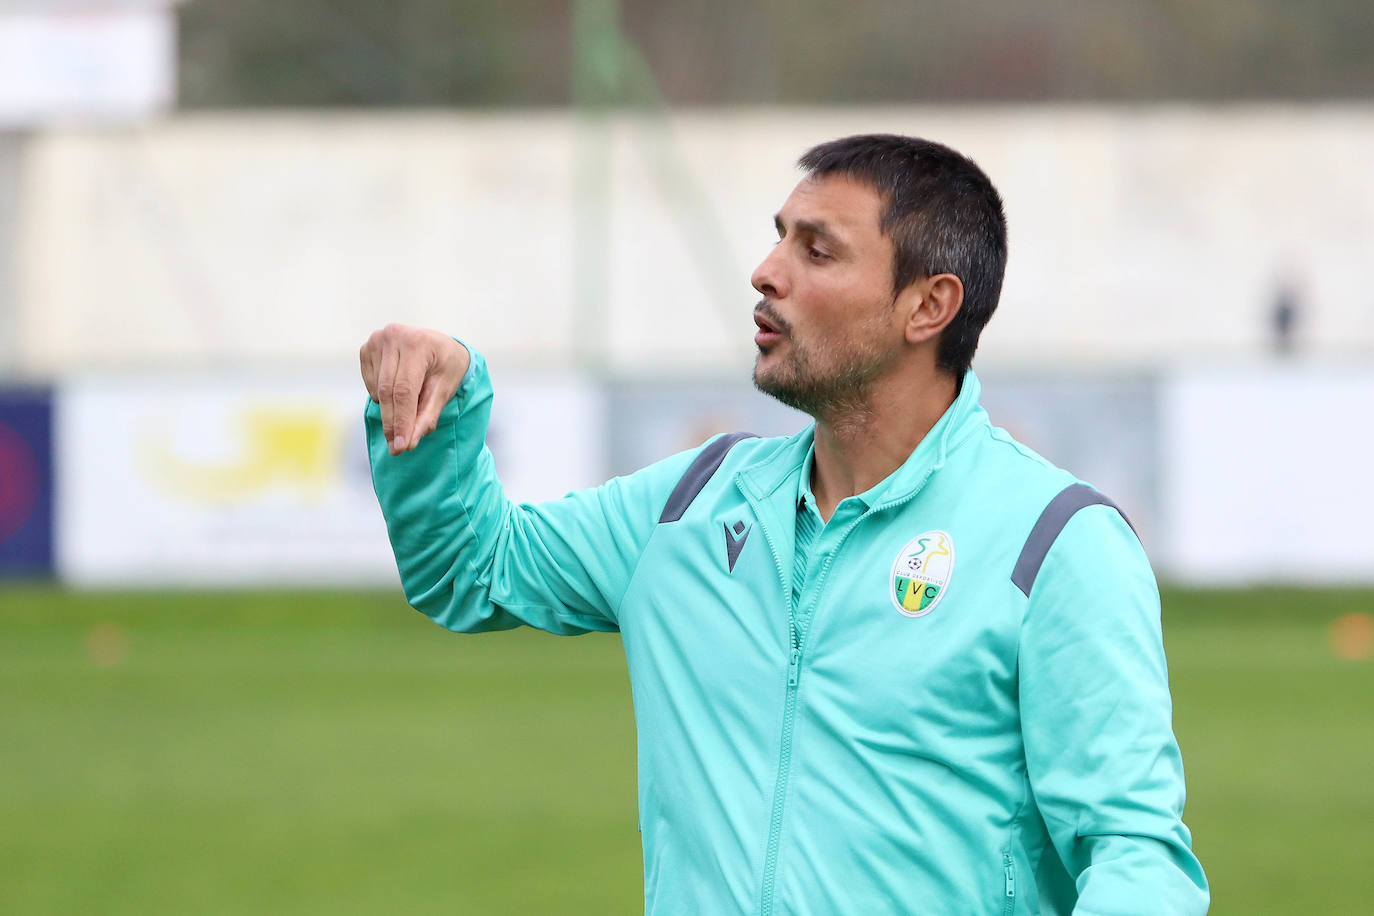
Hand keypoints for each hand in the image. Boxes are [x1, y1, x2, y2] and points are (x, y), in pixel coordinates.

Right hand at [359, 325, 470, 455]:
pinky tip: (398, 389)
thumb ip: (427, 415)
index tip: (401, 446)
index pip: (404, 390)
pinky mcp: (366, 348)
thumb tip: (409, 442)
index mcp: (417, 343)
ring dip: (389, 410)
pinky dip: (382, 396)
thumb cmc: (447, 367)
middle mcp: (394, 336)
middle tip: (397, 448)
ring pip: (378, 390)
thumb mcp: (445, 390)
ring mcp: (377, 340)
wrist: (439, 346)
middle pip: (387, 392)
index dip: (401, 421)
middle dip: (392, 423)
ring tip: (408, 411)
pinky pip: (371, 384)